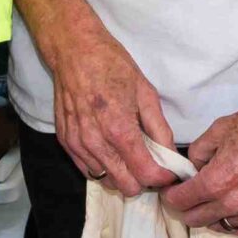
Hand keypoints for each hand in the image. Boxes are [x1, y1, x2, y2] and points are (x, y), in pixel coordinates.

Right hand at [52, 27, 177, 196]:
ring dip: (121, 174)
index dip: (163, 177)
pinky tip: (110, 149)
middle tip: (150, 163)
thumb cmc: (112, 66)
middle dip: (143, 179)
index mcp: (119, 129)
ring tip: (128, 154)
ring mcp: (77, 144)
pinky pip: (88, 170)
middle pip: (126, 186)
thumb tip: (171, 153)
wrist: (74, 51)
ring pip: (106, 180)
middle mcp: (96, 142)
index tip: (169, 171)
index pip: (146, 173)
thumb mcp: (145, 92)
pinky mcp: (66, 142)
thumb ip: (160, 128)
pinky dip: (103, 166)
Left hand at [162, 98, 237, 235]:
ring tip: (208, 203)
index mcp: (216, 182)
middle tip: (185, 197)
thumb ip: (198, 152)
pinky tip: (228, 213)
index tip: (170, 190)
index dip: (170, 196)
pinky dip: (232, 223)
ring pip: (220, 227)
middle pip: (196, 220)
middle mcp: (233, 203)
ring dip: (209, 218)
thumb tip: (193, 166)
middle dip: (185, 209)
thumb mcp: (218, 130)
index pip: (180, 201)